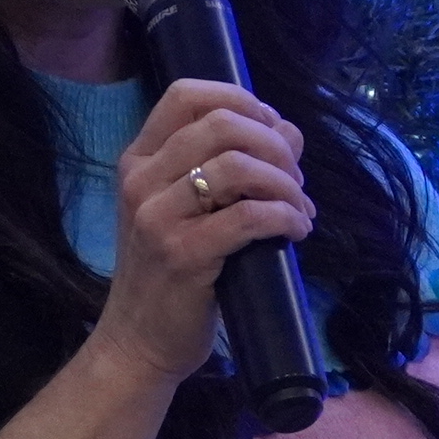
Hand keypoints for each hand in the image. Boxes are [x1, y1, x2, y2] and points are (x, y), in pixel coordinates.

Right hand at [89, 81, 310, 383]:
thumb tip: (289, 133)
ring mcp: (157, 217)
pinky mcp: (182, 255)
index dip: (242, 99)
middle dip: (274, 144)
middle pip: (221, 124)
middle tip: (296, 178)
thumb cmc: (171, 277)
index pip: (187, 94)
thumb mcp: (189, 212)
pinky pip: (247, 217)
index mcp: (139, 161)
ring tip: (300, 208)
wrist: (138, 344)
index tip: (274, 129)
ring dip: (285, 182)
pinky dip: (285, 217)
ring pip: (236, 166)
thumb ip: (231, 169)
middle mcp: (141, 181)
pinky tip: (297, 230)